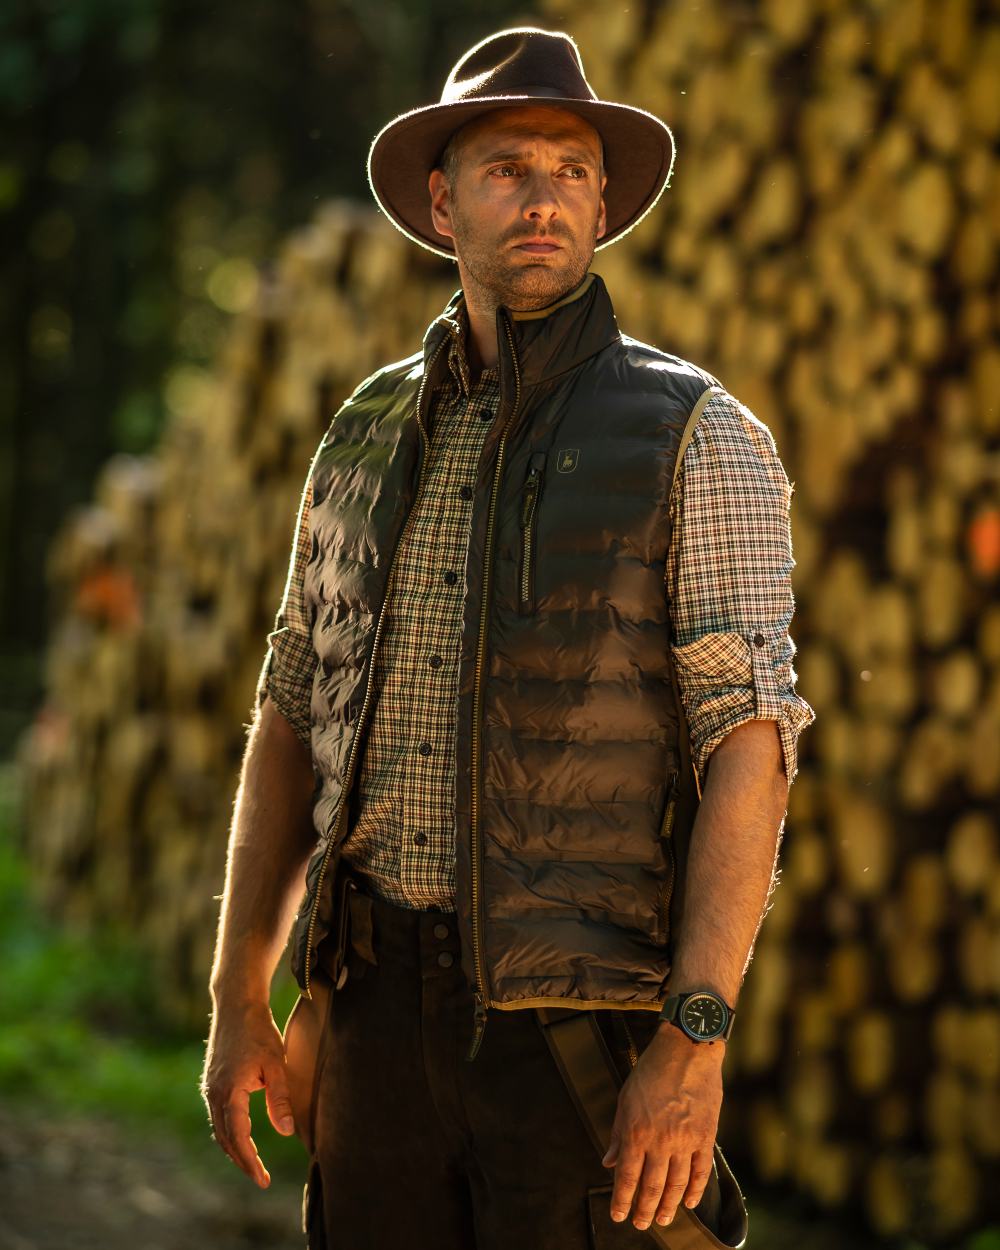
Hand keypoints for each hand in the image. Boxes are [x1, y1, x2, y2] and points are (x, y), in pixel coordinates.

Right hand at [200, 997, 296, 1186]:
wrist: (236, 1005)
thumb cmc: (259, 1032)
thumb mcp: (276, 1065)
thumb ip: (280, 1099)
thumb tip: (286, 1132)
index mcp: (229, 1092)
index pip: (239, 1139)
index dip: (251, 1162)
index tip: (263, 1180)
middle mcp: (214, 1094)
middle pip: (226, 1139)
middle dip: (242, 1161)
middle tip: (260, 1177)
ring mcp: (210, 1087)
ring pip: (220, 1129)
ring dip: (234, 1148)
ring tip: (253, 1163)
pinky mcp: (211, 1081)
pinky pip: (218, 1115)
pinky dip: (229, 1131)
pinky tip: (241, 1136)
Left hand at [601, 1023, 723, 1229]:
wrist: (687, 1050)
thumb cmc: (651, 1070)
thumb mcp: (625, 1098)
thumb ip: (619, 1134)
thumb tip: (608, 1162)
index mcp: (636, 1132)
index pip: (627, 1178)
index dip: (622, 1201)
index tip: (618, 1216)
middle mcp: (660, 1141)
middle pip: (651, 1187)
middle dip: (644, 1210)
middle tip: (642, 1225)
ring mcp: (685, 1141)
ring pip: (676, 1185)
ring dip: (668, 1206)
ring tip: (662, 1218)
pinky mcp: (705, 1136)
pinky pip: (701, 1172)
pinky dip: (695, 1191)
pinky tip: (689, 1203)